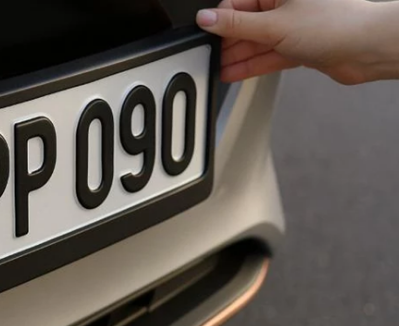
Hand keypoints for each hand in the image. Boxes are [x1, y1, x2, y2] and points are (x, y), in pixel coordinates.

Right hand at [196, 0, 385, 83]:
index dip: (219, 21)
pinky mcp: (299, 47)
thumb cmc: (335, 25)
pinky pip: (268, 55)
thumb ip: (236, 25)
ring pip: (256, 42)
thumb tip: (207, 18)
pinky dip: (252, 65)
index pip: (237, 3)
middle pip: (246, 24)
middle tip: (209, 56)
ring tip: (217, 69)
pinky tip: (235, 73)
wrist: (367, 48)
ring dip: (237, 57)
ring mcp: (293, 27)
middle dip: (227, 42)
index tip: (204, 35)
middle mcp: (286, 6)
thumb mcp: (274, 25)